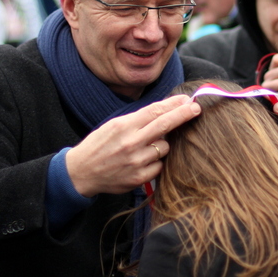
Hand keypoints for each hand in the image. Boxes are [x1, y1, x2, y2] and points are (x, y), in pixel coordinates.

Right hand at [65, 95, 201, 196]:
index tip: (188, 99)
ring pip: (164, 147)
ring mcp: (136, 161)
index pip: (154, 111)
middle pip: (165, 125)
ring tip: (146, 147)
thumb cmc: (100, 145)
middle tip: (196, 108)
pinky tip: (143, 161)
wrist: (81, 172)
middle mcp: (131, 142)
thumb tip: (166, 110)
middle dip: (183, 114)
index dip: (173, 104)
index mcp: (124, 125)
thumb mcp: (114, 125)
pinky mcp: (138, 178)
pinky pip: (159, 166)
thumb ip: (138, 119)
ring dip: (162, 145)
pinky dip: (156, 162)